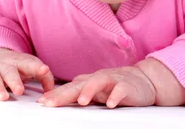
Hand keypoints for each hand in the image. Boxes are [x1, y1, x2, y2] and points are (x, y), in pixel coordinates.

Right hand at [0, 48, 54, 100]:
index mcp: (19, 62)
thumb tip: (52, 92)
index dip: (37, 67)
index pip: (30, 63)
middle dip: (14, 81)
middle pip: (9, 71)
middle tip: (20, 90)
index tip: (44, 70)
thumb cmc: (14, 66)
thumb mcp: (29, 67)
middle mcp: (4, 65)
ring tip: (3, 97)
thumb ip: (44, 78)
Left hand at [37, 66, 155, 107]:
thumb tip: (55, 97)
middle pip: (78, 85)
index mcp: (88, 81)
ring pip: (98, 82)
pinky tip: (111, 104)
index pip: (69, 88)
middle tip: (50, 103)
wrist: (143, 80)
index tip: (41, 102)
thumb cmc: (115, 86)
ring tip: (82, 101)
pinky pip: (120, 90)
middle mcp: (98, 79)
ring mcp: (112, 81)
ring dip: (89, 91)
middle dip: (64, 94)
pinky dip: (115, 96)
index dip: (55, 95)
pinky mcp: (127, 86)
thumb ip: (78, 92)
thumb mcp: (95, 90)